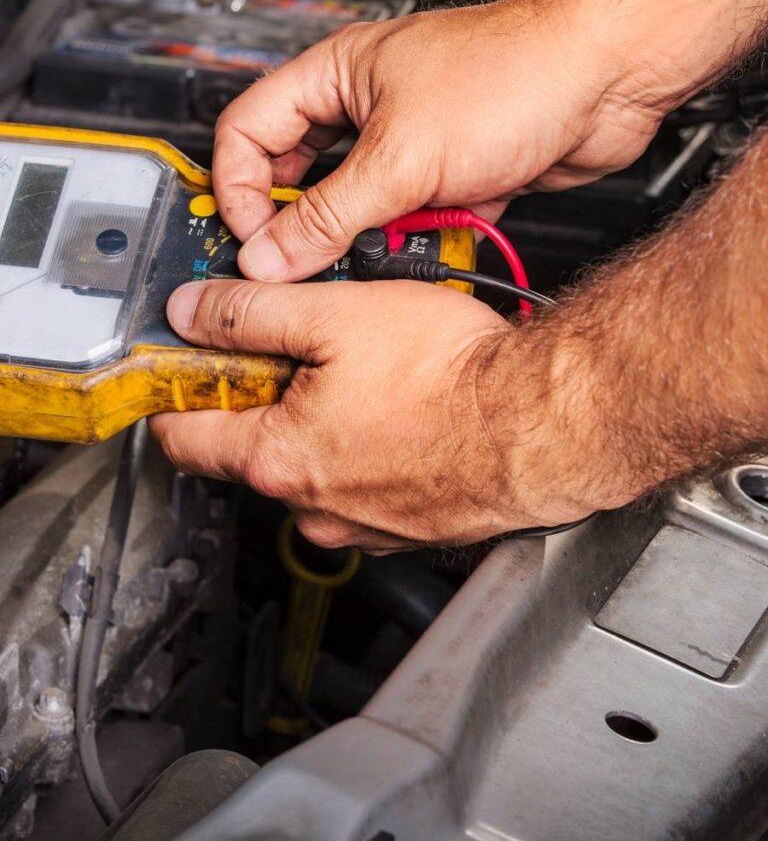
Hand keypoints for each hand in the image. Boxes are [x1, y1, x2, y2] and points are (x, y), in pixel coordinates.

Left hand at [149, 277, 603, 551]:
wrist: (542, 424)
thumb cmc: (454, 375)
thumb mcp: (336, 314)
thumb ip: (250, 312)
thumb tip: (195, 311)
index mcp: (279, 458)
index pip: (181, 438)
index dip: (173, 393)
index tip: (182, 367)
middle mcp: (313, 507)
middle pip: (250, 450)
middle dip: (262, 399)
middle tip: (296, 350)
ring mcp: (362, 526)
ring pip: (311, 468)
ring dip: (320, 425)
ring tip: (364, 377)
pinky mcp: (406, 528)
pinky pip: (362, 487)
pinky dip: (366, 451)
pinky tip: (400, 412)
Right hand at [213, 0, 666, 283]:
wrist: (607, 77)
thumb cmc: (515, 73)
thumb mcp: (400, 156)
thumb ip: (330, 215)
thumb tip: (271, 256)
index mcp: (335, 77)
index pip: (248, 132)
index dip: (238, 188)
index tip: (252, 239)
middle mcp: (366, 107)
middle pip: (301, 176)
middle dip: (303, 224)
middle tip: (300, 264)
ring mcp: (410, 142)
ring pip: (360, 205)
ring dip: (370, 235)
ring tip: (379, 251)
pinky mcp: (451, 174)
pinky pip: (413, 219)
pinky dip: (421, 238)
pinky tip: (434, 242)